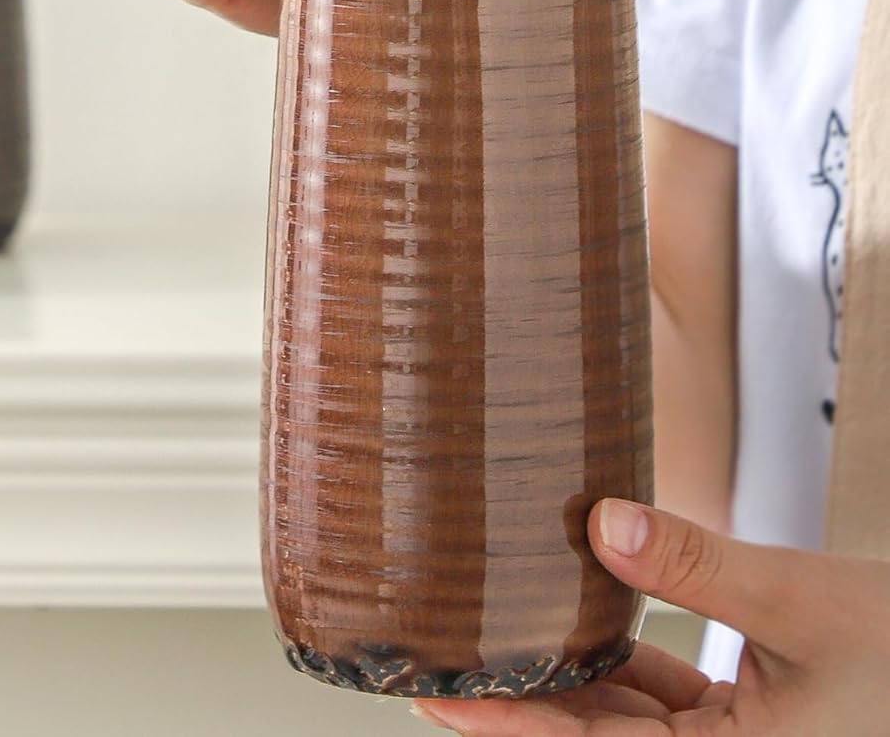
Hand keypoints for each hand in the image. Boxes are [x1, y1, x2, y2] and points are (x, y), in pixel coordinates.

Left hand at [412, 500, 889, 735]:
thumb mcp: (801, 601)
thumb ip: (697, 568)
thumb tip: (601, 523)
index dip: (508, 725)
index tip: (438, 699)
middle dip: (522, 700)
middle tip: (439, 657)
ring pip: (627, 722)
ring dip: (567, 679)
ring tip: (495, 631)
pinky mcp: (753, 732)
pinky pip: (668, 708)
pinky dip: (623, 666)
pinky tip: (577, 621)